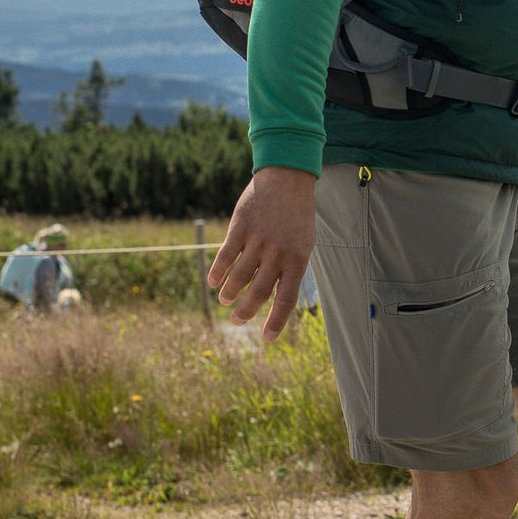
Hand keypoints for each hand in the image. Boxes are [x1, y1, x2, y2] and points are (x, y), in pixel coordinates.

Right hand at [208, 167, 317, 341]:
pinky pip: (225, 256)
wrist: (286, 179)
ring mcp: (258, 241)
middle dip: (246, 311)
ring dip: (230, 293)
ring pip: (239, 277)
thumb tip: (274, 297)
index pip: (286, 299)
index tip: (267, 339)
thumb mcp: (303, 243)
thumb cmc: (296, 216)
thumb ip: (290, 268)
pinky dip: (218, 272)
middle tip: (237, 320)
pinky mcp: (240, 228)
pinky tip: (214, 283)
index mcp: (297, 259)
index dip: (276, 321)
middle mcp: (278, 253)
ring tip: (226, 301)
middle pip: (259, 292)